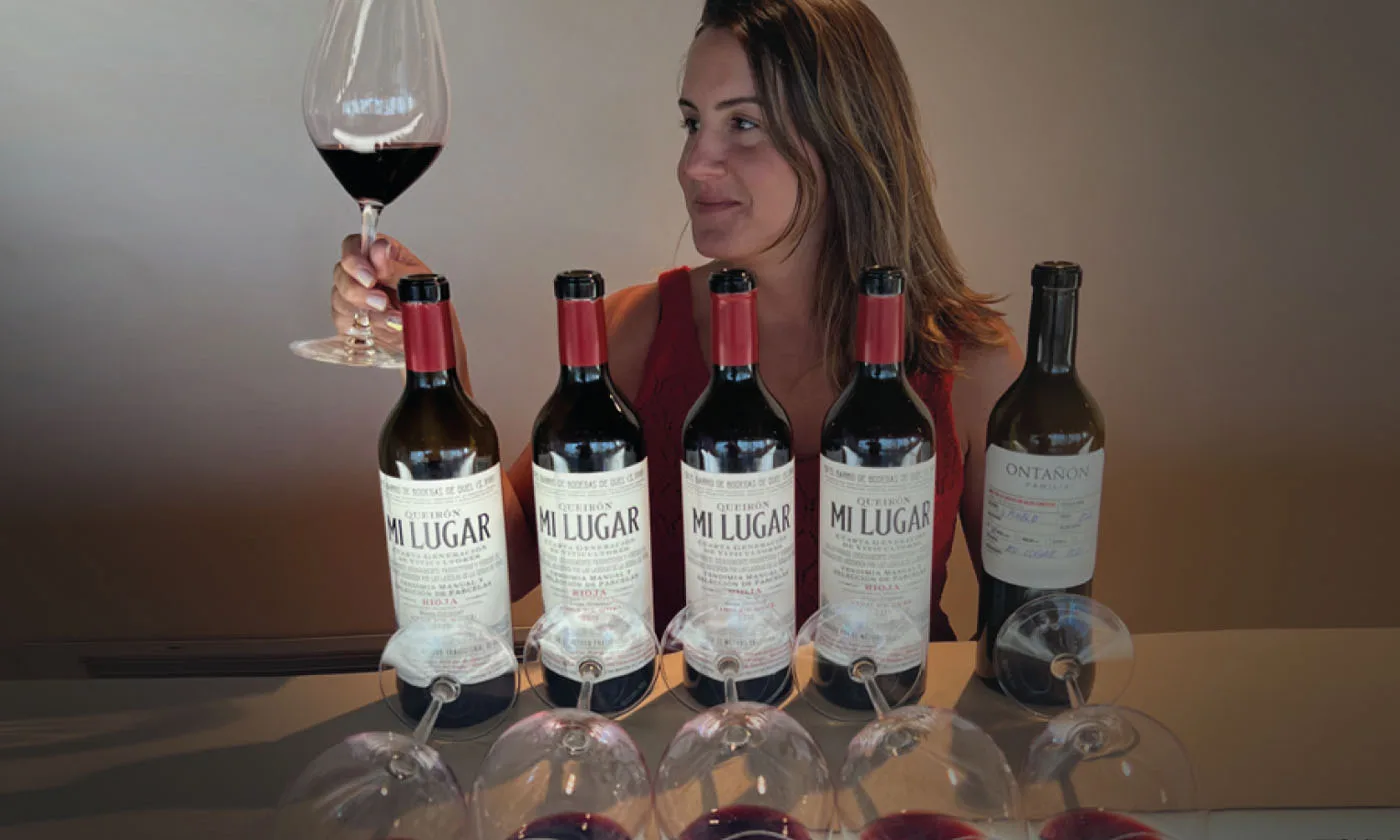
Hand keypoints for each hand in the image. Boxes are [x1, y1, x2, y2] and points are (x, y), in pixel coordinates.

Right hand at [331, 234, 432, 352]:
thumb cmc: (424, 299)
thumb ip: (394, 266)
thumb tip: (379, 249)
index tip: (371, 277)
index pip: (352, 246)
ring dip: (368, 311)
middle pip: (341, 274)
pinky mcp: (349, 321)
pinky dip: (368, 327)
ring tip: (394, 319)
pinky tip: (387, 327)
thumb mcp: (417, 279)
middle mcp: (360, 274)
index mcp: (377, 255)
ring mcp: (352, 298)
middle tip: (381, 301)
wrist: (428, 329)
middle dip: (359, 290)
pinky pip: (345, 323)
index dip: (355, 259)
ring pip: (340, 299)